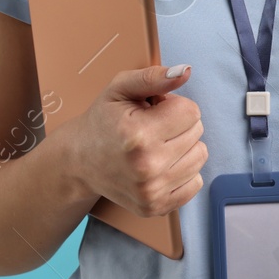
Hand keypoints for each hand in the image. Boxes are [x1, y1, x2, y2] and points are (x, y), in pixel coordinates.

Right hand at [61, 64, 206, 218]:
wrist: (79, 162)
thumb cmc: (102, 121)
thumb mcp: (119, 88)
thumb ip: (154, 76)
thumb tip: (186, 71)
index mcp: (138, 135)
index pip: (191, 112)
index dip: (173, 105)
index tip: (152, 110)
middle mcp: (147, 167)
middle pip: (197, 132)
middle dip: (178, 124)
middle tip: (150, 127)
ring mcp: (152, 191)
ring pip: (200, 156)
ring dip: (183, 147)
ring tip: (155, 145)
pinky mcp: (156, 207)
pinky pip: (196, 182)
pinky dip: (182, 170)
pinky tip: (160, 165)